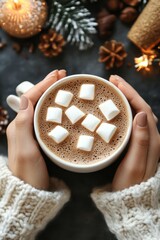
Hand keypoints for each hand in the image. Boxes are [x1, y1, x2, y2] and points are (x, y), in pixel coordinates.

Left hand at [6, 70, 65, 189]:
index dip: (44, 84)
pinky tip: (62, 106)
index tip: (57, 74)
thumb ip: (23, 124)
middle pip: (35, 99)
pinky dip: (55, 107)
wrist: (31, 192)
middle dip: (48, 85)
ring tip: (63, 86)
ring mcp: (32, 133)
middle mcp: (24, 127)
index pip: (30, 98)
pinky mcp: (40, 139)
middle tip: (62, 76)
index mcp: (20, 126)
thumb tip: (24, 98)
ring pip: (41, 107)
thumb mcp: (26, 150)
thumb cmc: (29, 173)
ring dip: (52, 94)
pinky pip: (46, 117)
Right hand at [109, 75, 159, 190]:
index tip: (117, 83)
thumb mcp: (135, 164)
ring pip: (137, 113)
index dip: (130, 94)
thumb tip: (139, 114)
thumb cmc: (130, 184)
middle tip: (113, 80)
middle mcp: (151, 137)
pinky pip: (132, 121)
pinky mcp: (137, 143)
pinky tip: (117, 108)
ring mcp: (144, 140)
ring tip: (114, 90)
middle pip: (141, 108)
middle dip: (128, 92)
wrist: (130, 199)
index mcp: (152, 140)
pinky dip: (125, 110)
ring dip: (127, 99)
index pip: (143, 109)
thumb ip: (141, 140)